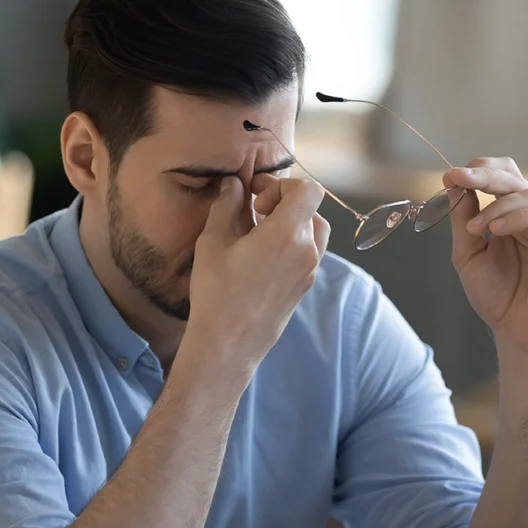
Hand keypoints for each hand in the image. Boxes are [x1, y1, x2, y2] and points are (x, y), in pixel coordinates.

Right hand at [186, 175, 329, 371]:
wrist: (229, 344)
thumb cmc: (217, 293)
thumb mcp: (213, 242)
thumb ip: (226, 205)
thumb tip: (234, 184)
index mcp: (287, 234)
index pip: (308, 190)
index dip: (282, 185)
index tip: (257, 198)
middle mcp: (307, 251)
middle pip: (311, 209)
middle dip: (284, 202)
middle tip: (255, 212)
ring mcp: (309, 271)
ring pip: (314, 231)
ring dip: (292, 223)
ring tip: (260, 232)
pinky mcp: (305, 286)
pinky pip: (309, 253)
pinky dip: (293, 243)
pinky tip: (263, 254)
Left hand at [444, 158, 527, 358]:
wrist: (517, 334)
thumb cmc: (496, 297)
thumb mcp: (468, 255)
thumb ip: (463, 219)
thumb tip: (455, 183)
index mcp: (510, 216)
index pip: (500, 177)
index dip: (477, 171)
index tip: (449, 175)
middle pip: (514, 178)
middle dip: (483, 175)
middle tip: (458, 178)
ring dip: (496, 206)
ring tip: (475, 228)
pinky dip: (518, 218)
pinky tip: (496, 231)